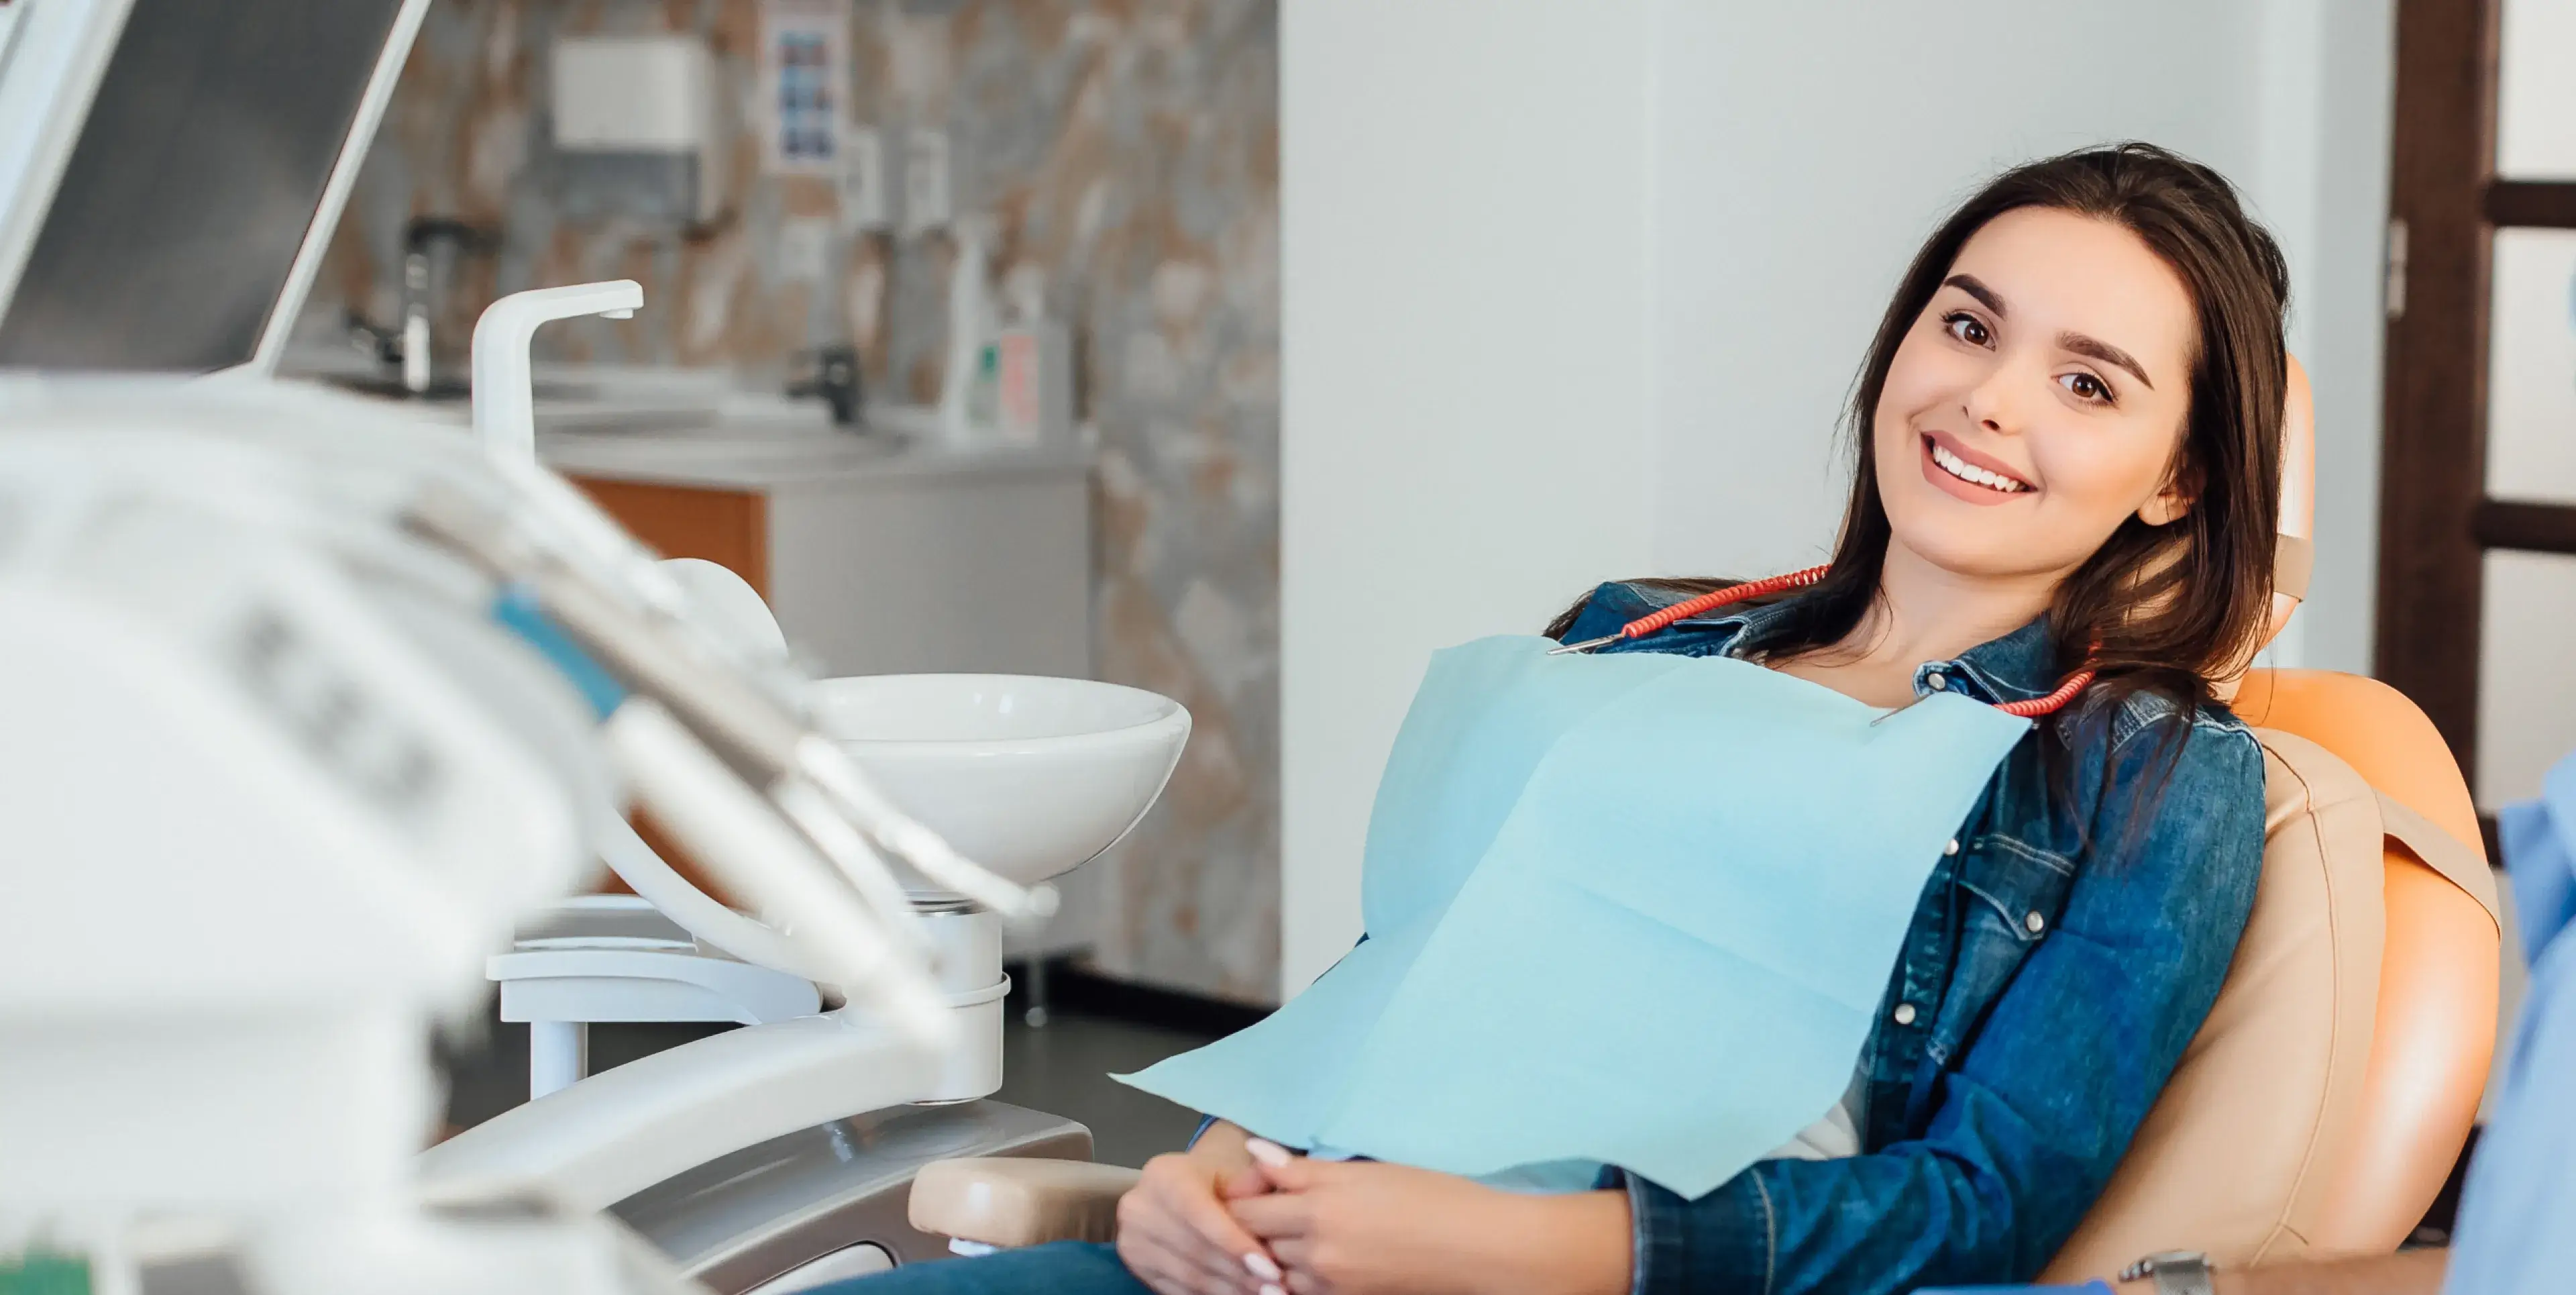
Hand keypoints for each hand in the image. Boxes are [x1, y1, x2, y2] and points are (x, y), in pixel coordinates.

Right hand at [1115, 1145, 1280, 1294]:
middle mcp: (1139, 1207)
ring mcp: (1132, 1241)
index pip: (1199, 1213)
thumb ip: (1251, 1180)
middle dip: (1239, 1272)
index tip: (1269, 1266)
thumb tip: (1275, 1175)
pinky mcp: (1136, 1268)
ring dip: (1230, 1290)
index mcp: (1163, 1175)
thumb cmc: (1211, 1185)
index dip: (1234, 1242)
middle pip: (1195, 1249)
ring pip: (1189, 1275)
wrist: (1175, 1197)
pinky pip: (1179, 1291)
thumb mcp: (1229, 1174)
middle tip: (1276, 1288)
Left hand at [1226, 1141, 1631, 1294]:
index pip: (1245, 1205)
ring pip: (1274, 1268)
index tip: (1261, 1183)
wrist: (1478, 1247)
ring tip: (1300, 1232)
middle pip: (1254, 1238)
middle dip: (1256, 1223)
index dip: (1246, 1192)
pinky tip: (1321, 1258)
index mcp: (1318, 1208)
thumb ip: (1304, 1169)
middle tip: (1276, 1205)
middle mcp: (1315, 1250)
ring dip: (1276, 1251)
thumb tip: (1254, 1153)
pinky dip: (1299, 1275)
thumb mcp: (1366, 1171)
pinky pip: (1301, 1289)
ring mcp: (1330, 1282)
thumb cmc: (1431, 1197)